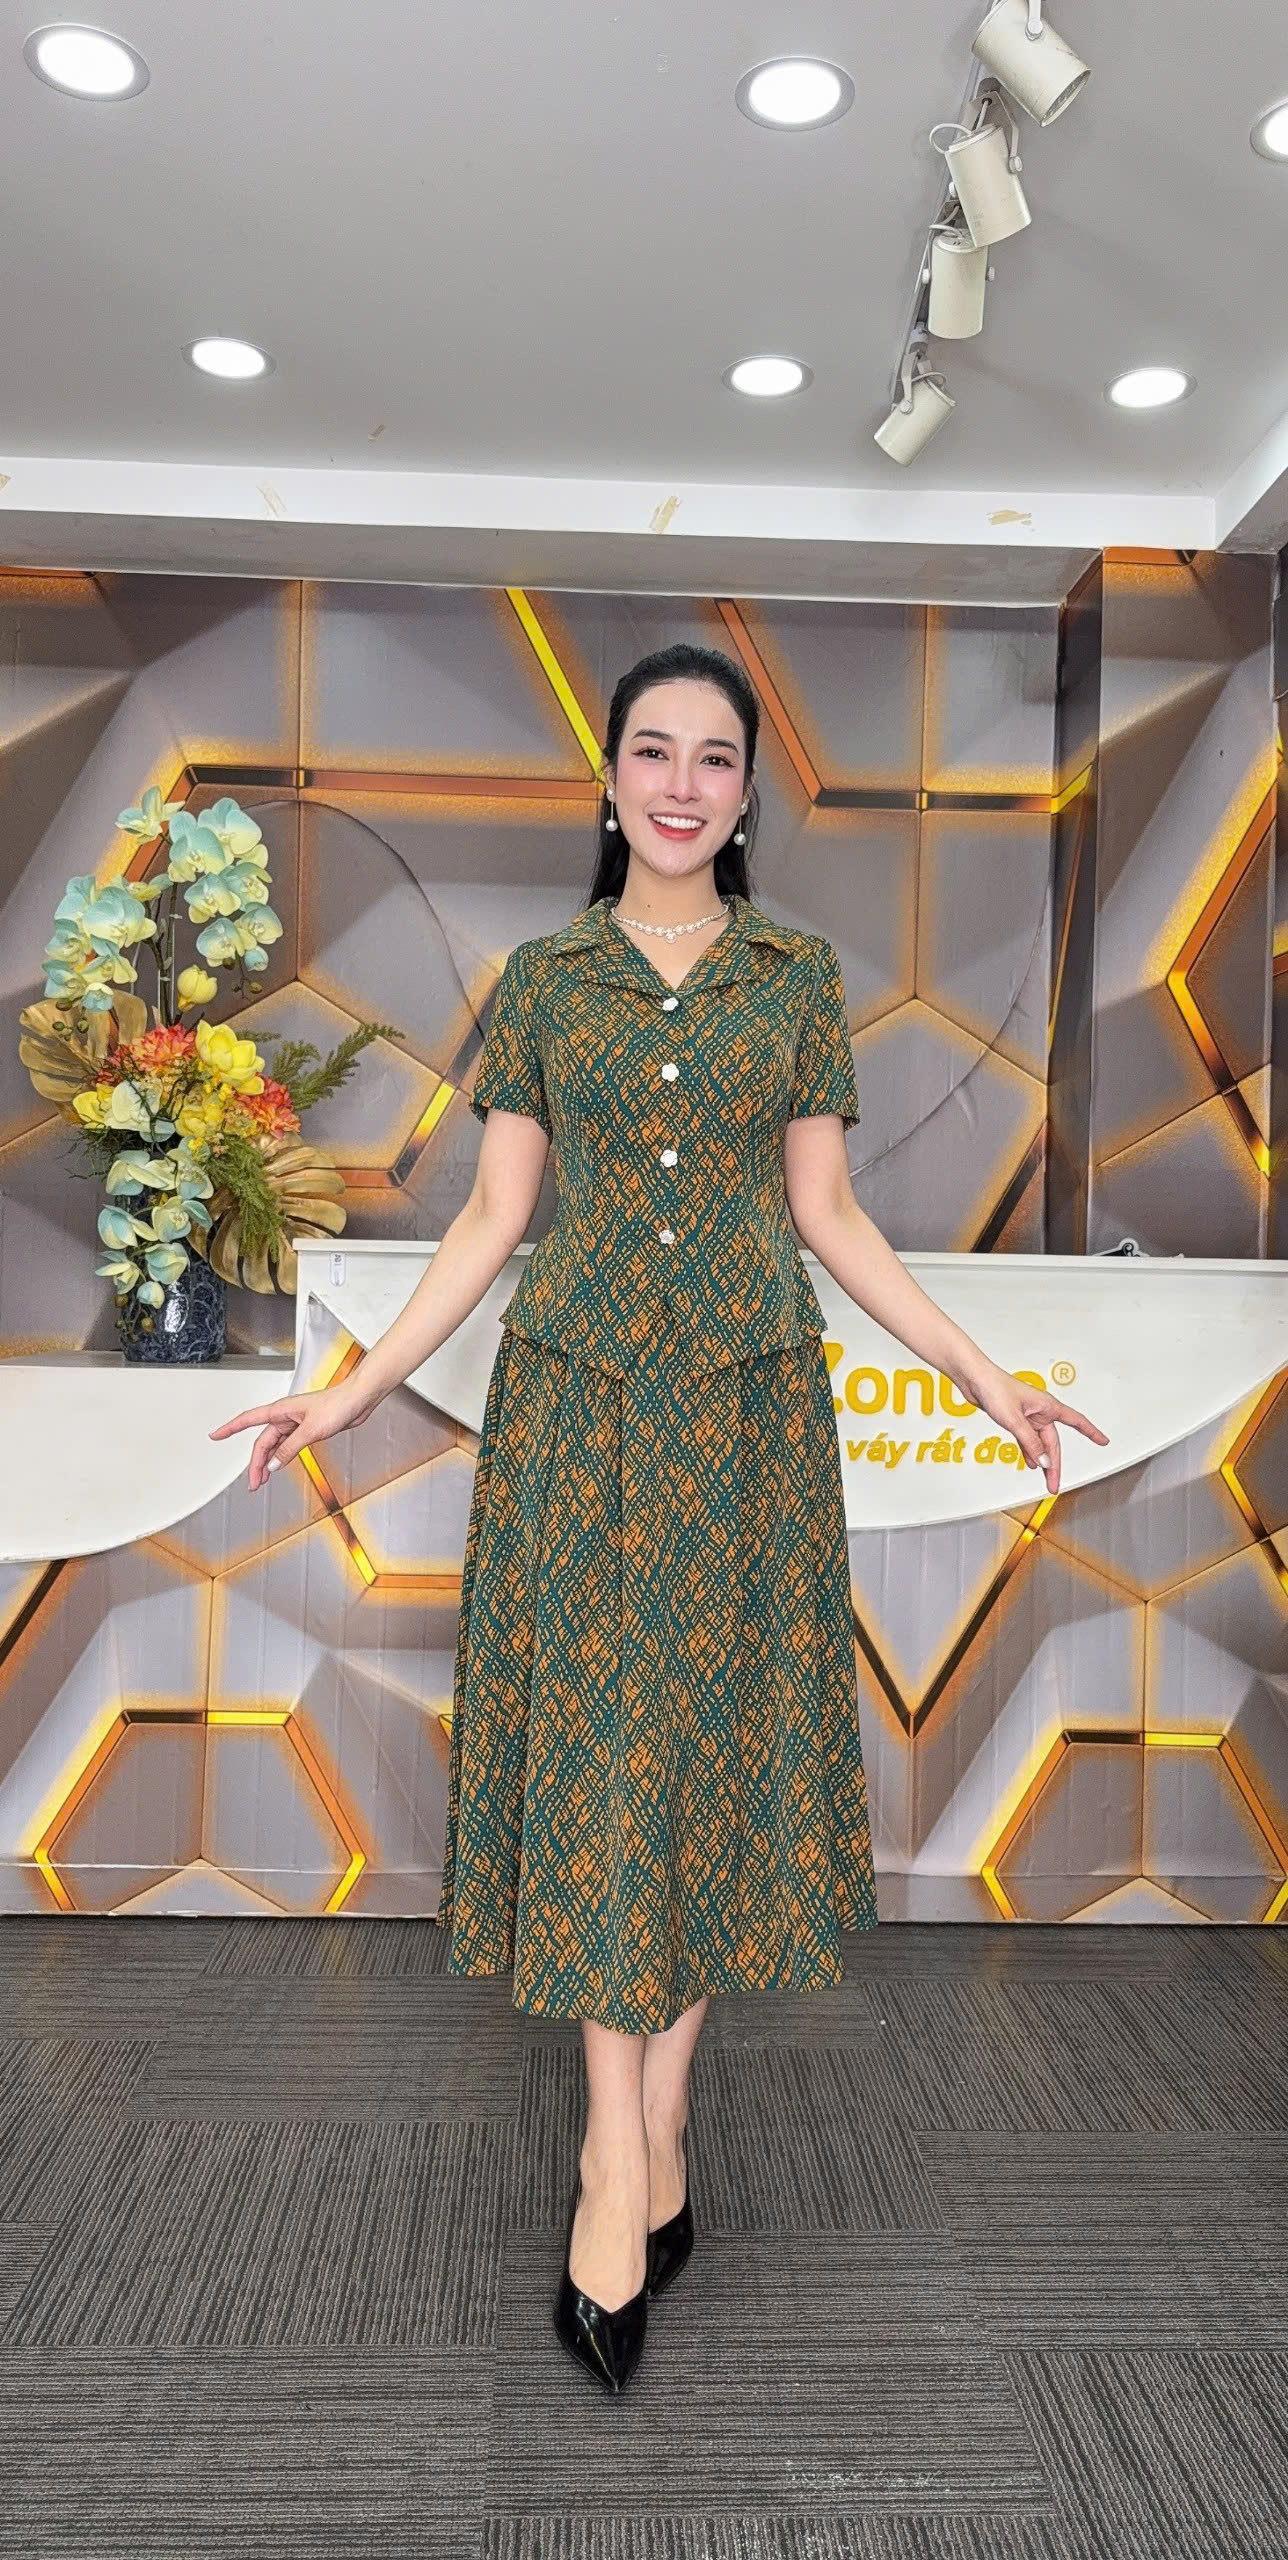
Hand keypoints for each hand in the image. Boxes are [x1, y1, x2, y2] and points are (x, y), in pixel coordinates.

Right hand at [207, 1385, 357, 1491]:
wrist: (358, 1400)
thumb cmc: (338, 1404)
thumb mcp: (311, 1430)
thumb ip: (290, 1448)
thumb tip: (274, 1464)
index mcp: (281, 1410)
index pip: (247, 1420)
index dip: (229, 1429)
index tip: (215, 1435)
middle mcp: (285, 1416)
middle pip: (262, 1442)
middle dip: (255, 1464)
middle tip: (252, 1483)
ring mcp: (295, 1423)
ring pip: (274, 1446)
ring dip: (267, 1463)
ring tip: (261, 1481)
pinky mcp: (306, 1429)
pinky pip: (286, 1446)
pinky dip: (280, 1458)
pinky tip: (277, 1467)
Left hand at [966, 1361, 1109, 1495]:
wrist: (974, 1380)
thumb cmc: (994, 1388)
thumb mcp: (1014, 1420)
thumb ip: (1030, 1443)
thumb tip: (1043, 1461)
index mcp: (1047, 1406)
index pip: (1076, 1421)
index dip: (1091, 1432)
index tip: (1103, 1441)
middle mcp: (1040, 1411)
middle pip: (1054, 1443)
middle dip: (1055, 1465)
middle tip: (1054, 1484)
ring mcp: (1028, 1416)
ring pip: (1040, 1444)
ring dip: (1042, 1461)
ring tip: (1045, 1480)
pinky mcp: (1015, 1419)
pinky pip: (1028, 1440)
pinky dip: (1030, 1452)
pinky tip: (1031, 1463)